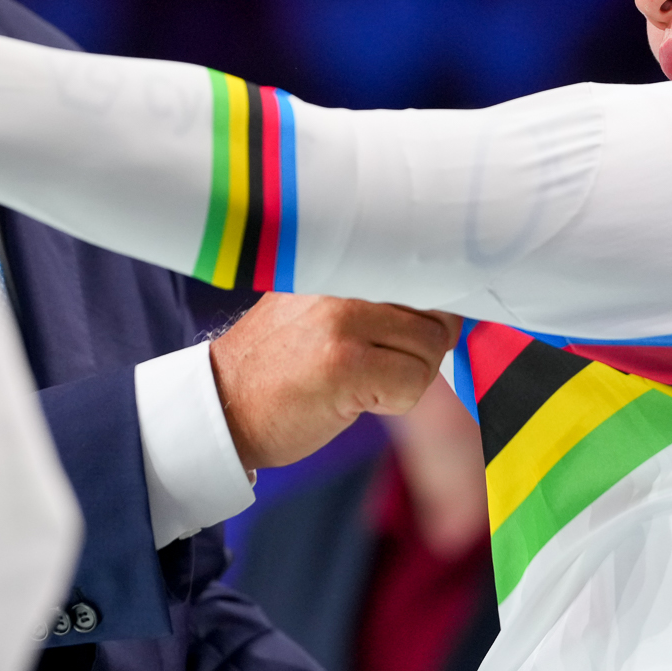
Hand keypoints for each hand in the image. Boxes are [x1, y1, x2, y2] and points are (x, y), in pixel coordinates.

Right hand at [208, 293, 460, 471]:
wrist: (222, 407)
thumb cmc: (276, 366)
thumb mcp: (319, 310)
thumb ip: (375, 298)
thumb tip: (450, 306)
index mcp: (340, 262)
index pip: (422, 268)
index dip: (437, 306)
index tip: (435, 323)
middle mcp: (342, 281)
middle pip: (437, 313)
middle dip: (420, 350)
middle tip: (377, 367)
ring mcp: (343, 320)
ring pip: (431, 349)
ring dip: (408, 378)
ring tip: (359, 382)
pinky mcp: (346, 363)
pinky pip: (413, 383)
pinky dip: (395, 402)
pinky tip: (354, 401)